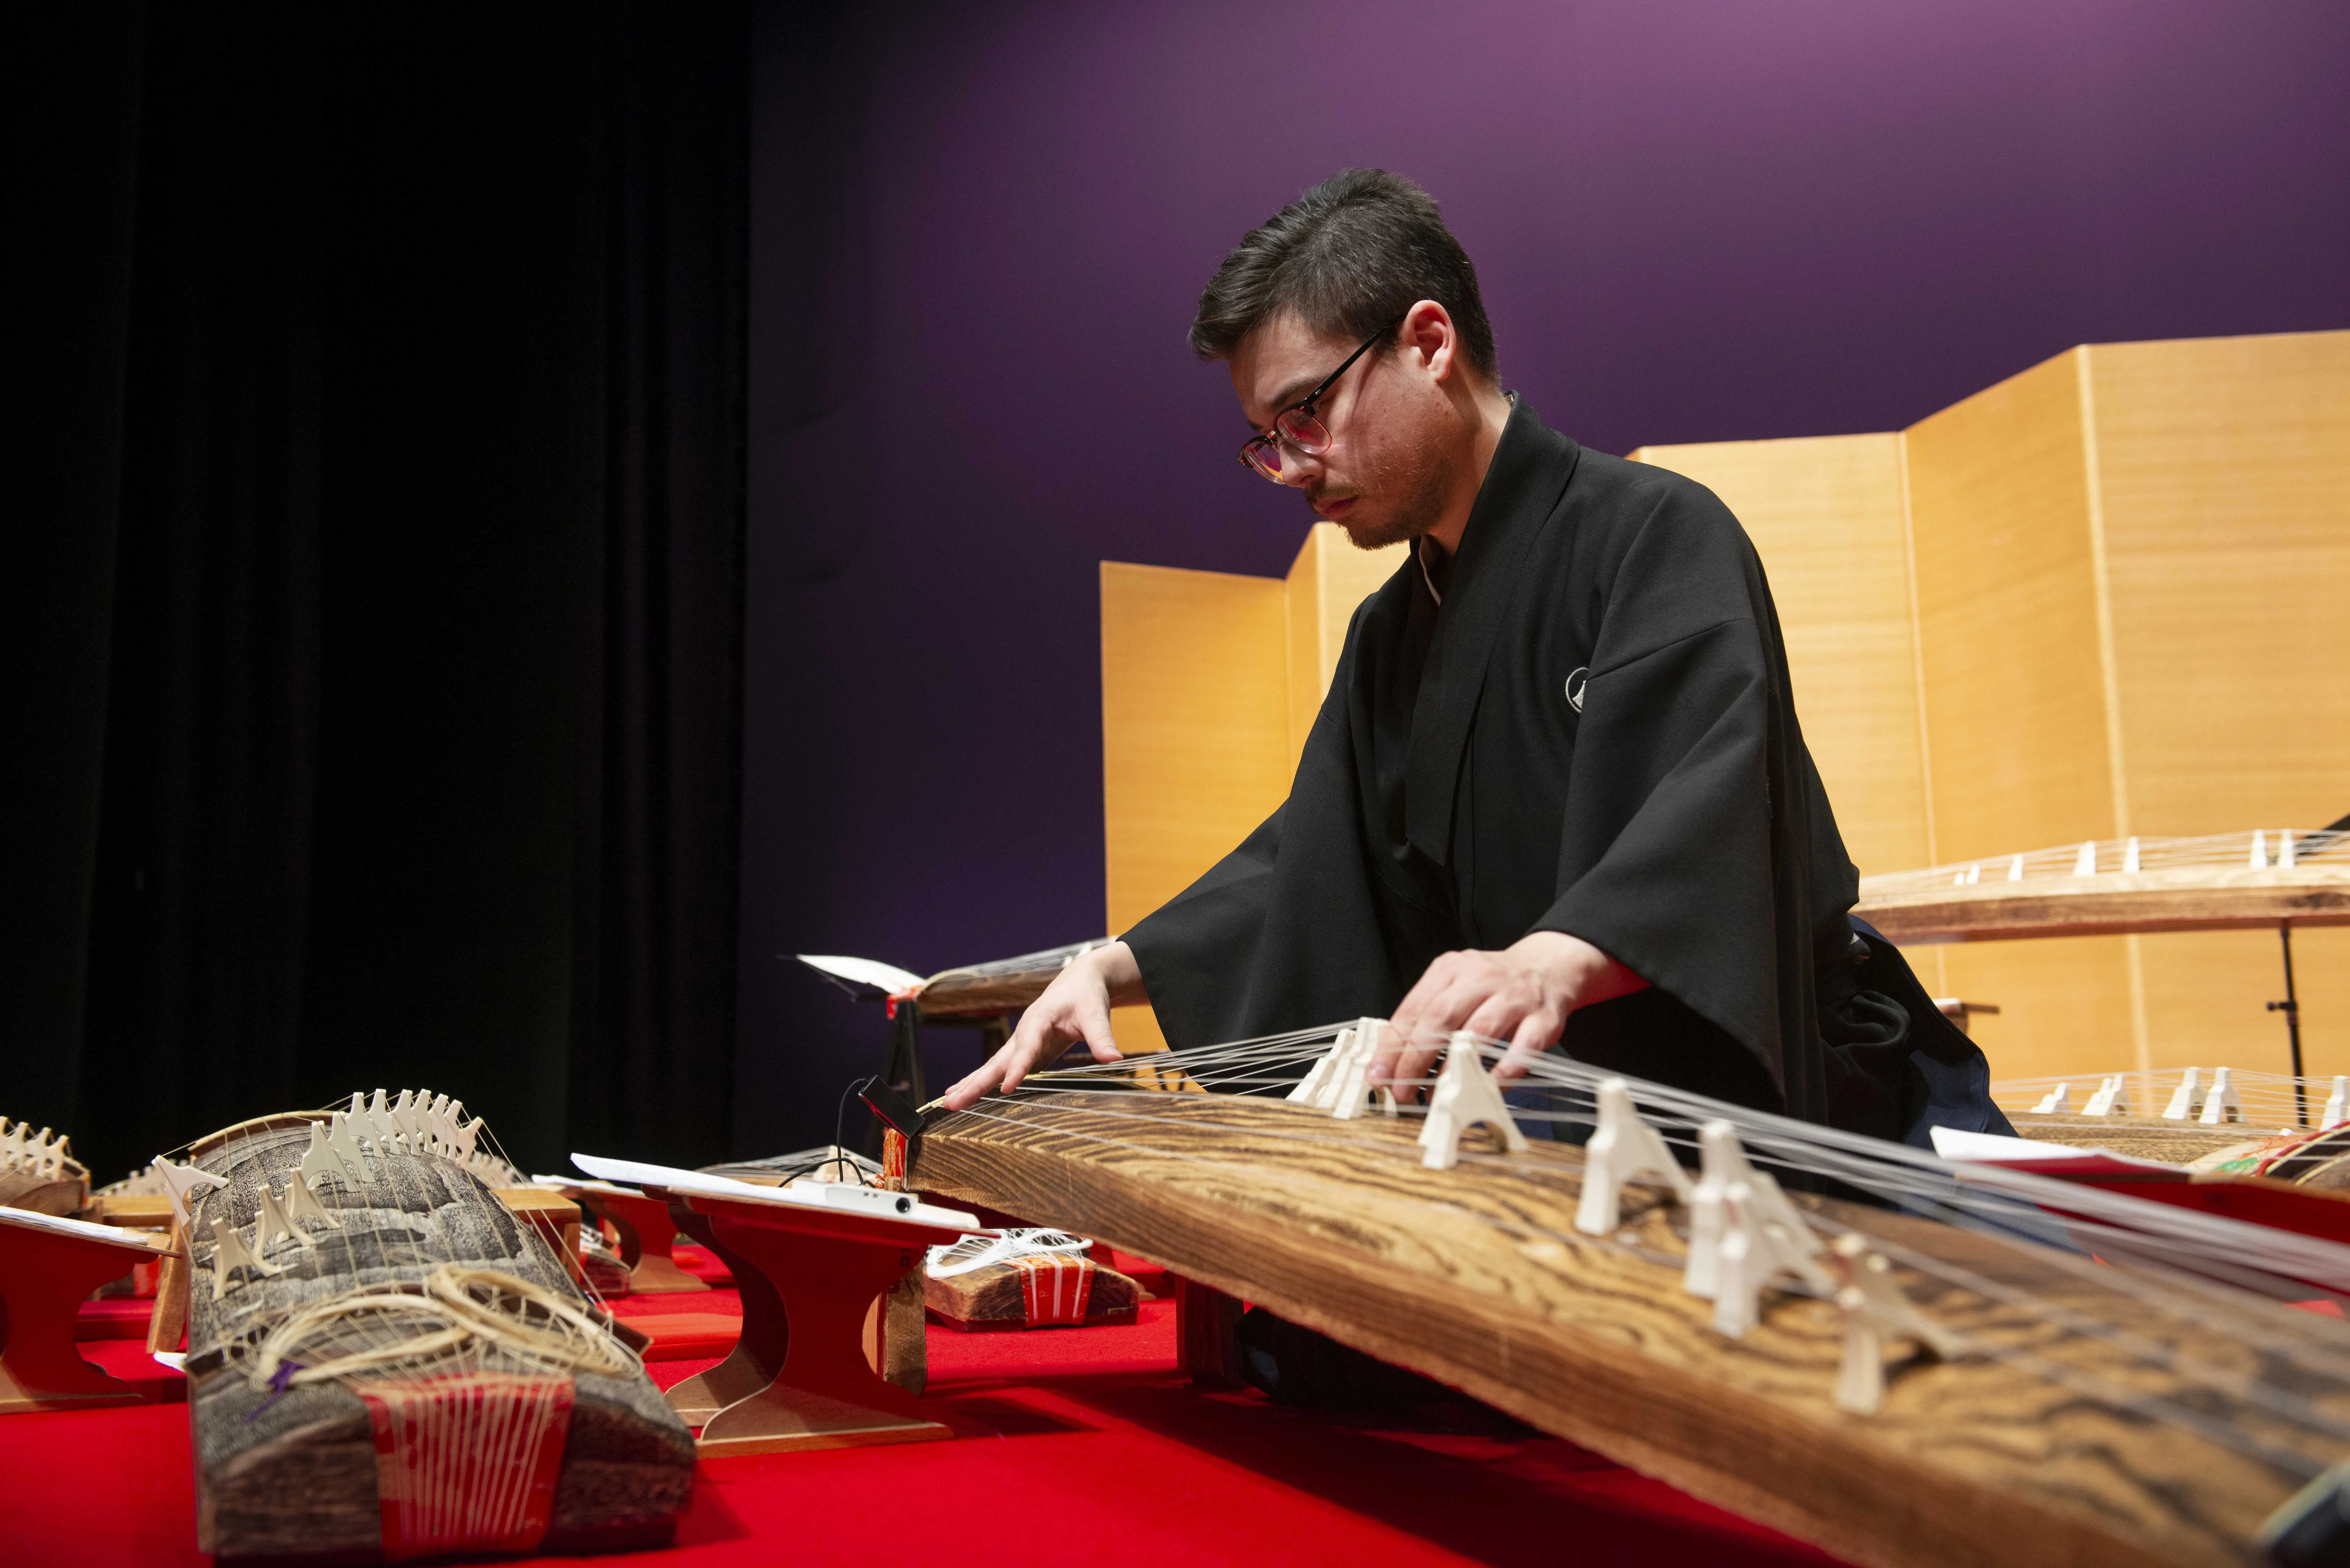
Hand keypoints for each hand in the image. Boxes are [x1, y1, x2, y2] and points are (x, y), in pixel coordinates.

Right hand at [942, 942, 1144, 1109]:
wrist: (1078, 981)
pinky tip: (963, 1093)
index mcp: (1038, 1020)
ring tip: (948, 1102)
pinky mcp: (1023, 1051)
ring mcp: (1020, 1043)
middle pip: (997, 1060)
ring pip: (991, 1066)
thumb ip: (1102, 1036)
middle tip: (952, 1101)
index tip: (1006, 1088)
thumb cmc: (1086, 995)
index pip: (1027, 1047)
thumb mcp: (1096, 1013)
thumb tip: (1114, 1059)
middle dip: (975, 1082)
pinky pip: (998, 1069)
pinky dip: (980, 1081)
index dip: (1017, 1068)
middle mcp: (1023, 1033)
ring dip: (970, 1084)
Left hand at [1374, 931, 1645, 1099]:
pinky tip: (1488, 1087)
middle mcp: (1481, 978)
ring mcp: (1514, 997)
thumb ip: (1427, 1015)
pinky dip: (1504, 1070)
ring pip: (1479, 1030)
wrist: (1548, 966)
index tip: (1378, 1073)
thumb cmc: (1492, 985)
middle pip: (1441, 1017)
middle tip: (1401, 1089)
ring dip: (1454, 1067)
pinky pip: (1523, 1047)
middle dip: (1416, 1057)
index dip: (1393, 1044)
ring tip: (1437, 1095)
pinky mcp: (1543, 1017)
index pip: (1414, 1008)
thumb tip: (1392, 1059)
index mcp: (1451, 969)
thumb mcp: (1455, 985)